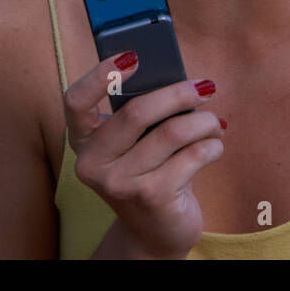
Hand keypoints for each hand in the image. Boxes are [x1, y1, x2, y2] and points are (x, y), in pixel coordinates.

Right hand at [63, 51, 224, 258]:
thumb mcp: (136, 144)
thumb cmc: (149, 173)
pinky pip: (193, 155)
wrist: (155, 234)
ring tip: (214, 121)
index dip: (99, 75)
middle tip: (206, 86)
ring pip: (172, 132)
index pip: (75, 101)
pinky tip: (214, 146)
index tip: (133, 56)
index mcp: (84, 141)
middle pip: (135, 112)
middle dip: (178, 93)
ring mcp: (120, 184)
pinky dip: (212, 146)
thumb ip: (144, 113)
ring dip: (203, 121)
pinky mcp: (152, 198)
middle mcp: (93, 164)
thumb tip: (179, 78)